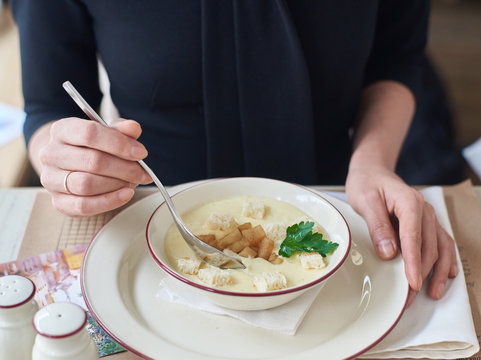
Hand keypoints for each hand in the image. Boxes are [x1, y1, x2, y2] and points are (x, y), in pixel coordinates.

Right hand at [37, 117, 151, 215]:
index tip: (141, 153)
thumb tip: (133, 128)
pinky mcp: (58, 201)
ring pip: (87, 184)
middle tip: (142, 172)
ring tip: (132, 182)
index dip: (119, 144)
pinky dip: (109, 201)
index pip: (90, 134)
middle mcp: (51, 154)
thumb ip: (121, 130)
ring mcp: (51, 179)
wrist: (68, 163)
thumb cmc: (91, 147)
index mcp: (62, 130)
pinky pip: (84, 205)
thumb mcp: (107, 132)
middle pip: (92, 161)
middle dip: (124, 168)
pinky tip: (125, 194)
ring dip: (117, 184)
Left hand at [345, 165, 457, 305]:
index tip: (411, 283)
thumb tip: (390, 253)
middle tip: (409, 297)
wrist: (372, 171)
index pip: (414, 238)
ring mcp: (427, 216)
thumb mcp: (365, 201)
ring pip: (440, 247)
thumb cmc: (367, 183)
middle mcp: (424, 210)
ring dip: (438, 271)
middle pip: (429, 246)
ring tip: (433, 293)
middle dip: (421, 274)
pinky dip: (445, 259)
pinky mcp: (424, 222)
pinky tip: (446, 274)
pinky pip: (440, 241)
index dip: (414, 263)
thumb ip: (377, 226)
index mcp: (410, 203)